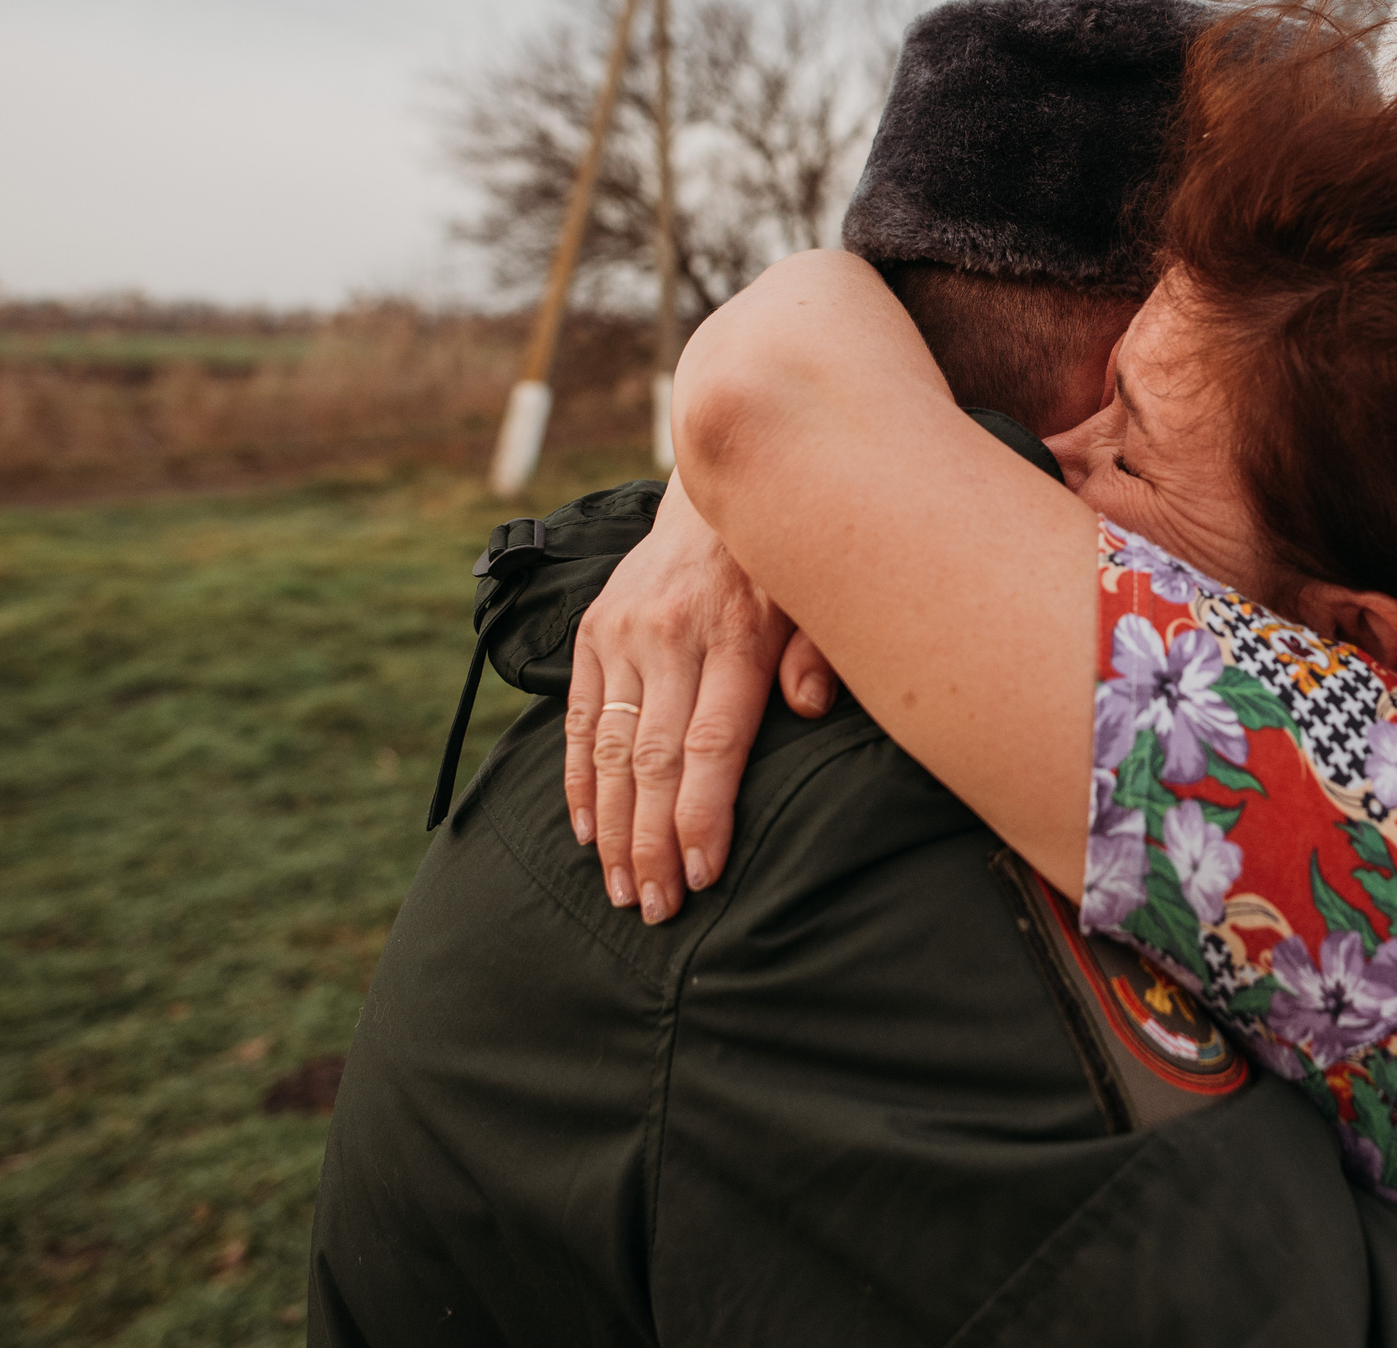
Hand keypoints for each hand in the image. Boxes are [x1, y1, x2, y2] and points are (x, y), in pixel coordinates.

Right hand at [566, 474, 837, 923]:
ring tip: (621, 889)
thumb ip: (817, 653)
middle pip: (654, 760)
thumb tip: (809, 708)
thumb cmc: (784, 563)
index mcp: (735, 635)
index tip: (702, 876)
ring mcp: (623, 634)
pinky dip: (577, 780)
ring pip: (608, 748)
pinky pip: (578, 718)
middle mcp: (671, 636)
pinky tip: (586, 831)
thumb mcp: (819, 596)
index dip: (702, 815)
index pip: (711, 744)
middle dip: (652, 843)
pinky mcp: (592, 632)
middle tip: (656, 909)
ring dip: (612, 827)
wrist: (718, 488)